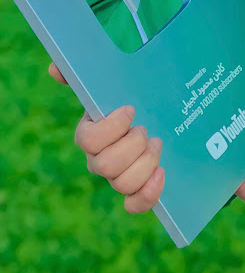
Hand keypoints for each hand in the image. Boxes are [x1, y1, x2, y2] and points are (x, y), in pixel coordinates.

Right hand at [48, 63, 164, 212]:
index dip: (110, 128)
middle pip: (104, 167)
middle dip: (131, 146)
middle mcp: (100, 159)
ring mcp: (118, 176)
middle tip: (146, 129)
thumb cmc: (131, 98)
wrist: (158, 114)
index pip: (87, 140)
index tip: (131, 109)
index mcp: (91, 134)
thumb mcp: (112, 83)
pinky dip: (148, 194)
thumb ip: (83, 74)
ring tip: (158, 143)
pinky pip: (135, 204)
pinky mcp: (138, 189)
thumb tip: (55, 68)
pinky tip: (162, 174)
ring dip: (145, 163)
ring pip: (122, 184)